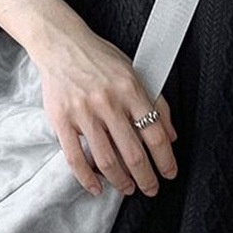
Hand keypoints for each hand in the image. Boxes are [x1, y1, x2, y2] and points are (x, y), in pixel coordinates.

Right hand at [29, 22, 178, 198]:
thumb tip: (171, 135)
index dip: (165, 160)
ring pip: (106, 160)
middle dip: (146, 178)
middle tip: (151, 189)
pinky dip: (87, 178)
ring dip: (120, 181)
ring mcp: (83, 112)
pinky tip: (97, 187)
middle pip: (133, 153)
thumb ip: (155, 102)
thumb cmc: (99, 58)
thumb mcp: (134, 72)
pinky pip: (75, 157)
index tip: (169, 173)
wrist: (61, 43)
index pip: (155, 134)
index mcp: (130, 89)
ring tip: (128, 189)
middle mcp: (108, 102)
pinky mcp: (61, 120)